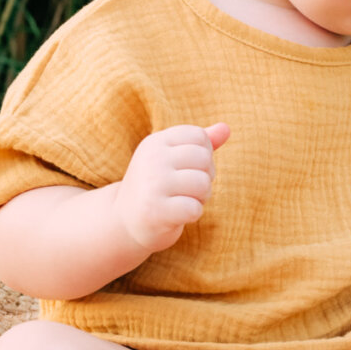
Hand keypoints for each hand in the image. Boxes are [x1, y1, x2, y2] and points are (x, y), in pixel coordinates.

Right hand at [114, 122, 229, 252]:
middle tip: (189, 188)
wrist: (124, 221)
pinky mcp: (155, 211)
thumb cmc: (156, 187)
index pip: (199, 136)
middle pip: (204, 159)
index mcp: (156, 142)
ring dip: (201, 197)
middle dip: (205, 177)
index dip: (204, 154)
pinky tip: (178, 215)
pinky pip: (194, 208)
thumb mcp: (172, 159)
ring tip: (185, 200)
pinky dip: (193, 214)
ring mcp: (152, 185)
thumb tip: (227, 128)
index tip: (190, 168)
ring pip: (202, 184)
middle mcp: (152, 159)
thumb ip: (199, 144)